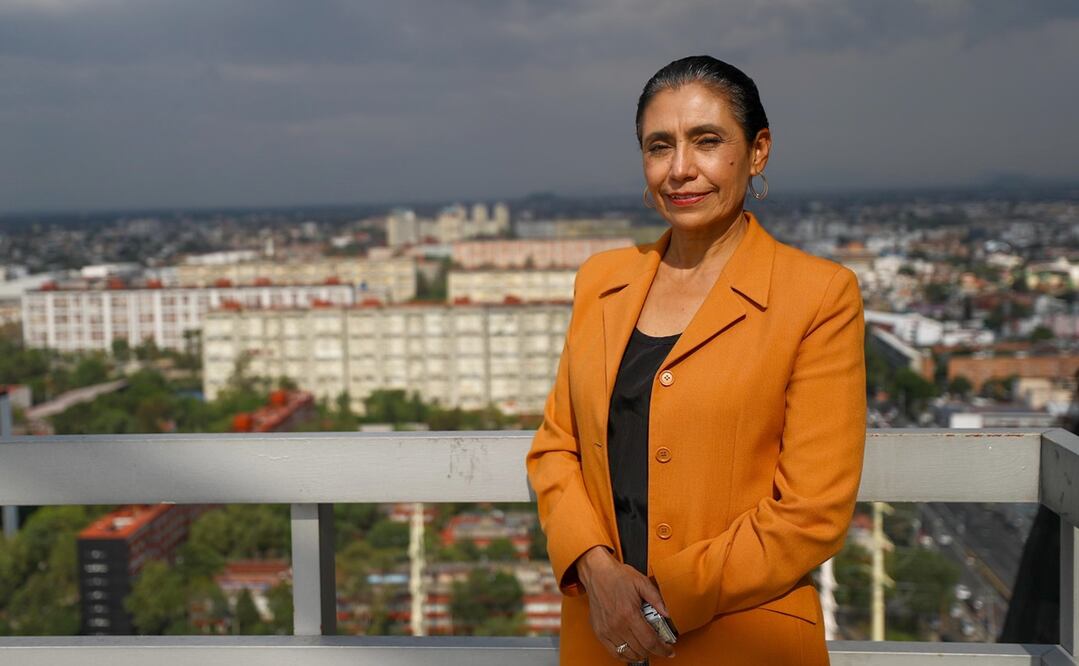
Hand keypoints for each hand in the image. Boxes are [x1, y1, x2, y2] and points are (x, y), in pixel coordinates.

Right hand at [575, 546, 674, 661]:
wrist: (596, 573)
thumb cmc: (617, 576)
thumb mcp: (642, 582)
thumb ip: (657, 598)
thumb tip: (668, 614)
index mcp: (629, 613)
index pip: (650, 641)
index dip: (663, 649)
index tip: (669, 651)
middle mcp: (617, 625)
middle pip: (641, 650)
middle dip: (655, 651)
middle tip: (660, 645)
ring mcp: (607, 630)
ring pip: (628, 654)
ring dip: (641, 654)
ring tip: (647, 647)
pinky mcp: (599, 632)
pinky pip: (614, 652)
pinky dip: (625, 655)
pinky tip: (632, 650)